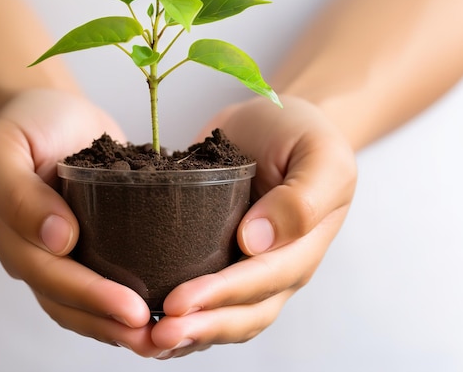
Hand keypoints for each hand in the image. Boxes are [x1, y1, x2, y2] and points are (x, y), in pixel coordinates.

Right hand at [0, 89, 162, 356]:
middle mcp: (36, 252)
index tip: (133, 308)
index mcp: (12, 232)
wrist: (49, 112)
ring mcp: (62, 252)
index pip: (50, 276)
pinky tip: (161, 311)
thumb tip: (57, 239)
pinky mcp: (90, 243)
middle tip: (158, 336)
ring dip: (121, 327)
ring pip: (85, 304)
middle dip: (111, 323)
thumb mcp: (5, 145)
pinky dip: (126, 302)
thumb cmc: (27, 122)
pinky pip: (105, 281)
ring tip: (164, 339)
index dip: (90, 297)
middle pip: (69, 302)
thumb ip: (17, 191)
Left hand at [149, 95, 356, 358]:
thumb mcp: (319, 155)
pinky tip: (143, 321)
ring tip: (144, 341)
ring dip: (185, 333)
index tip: (178, 303)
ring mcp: (244, 265)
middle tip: (153, 335)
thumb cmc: (300, 133)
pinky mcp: (215, 255)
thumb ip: (302, 198)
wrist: (276, 122)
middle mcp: (274, 266)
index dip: (221, 297)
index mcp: (302, 247)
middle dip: (199, 328)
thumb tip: (255, 242)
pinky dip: (178, 314)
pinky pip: (201, 296)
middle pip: (241, 314)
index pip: (262, 282)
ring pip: (220, 317)